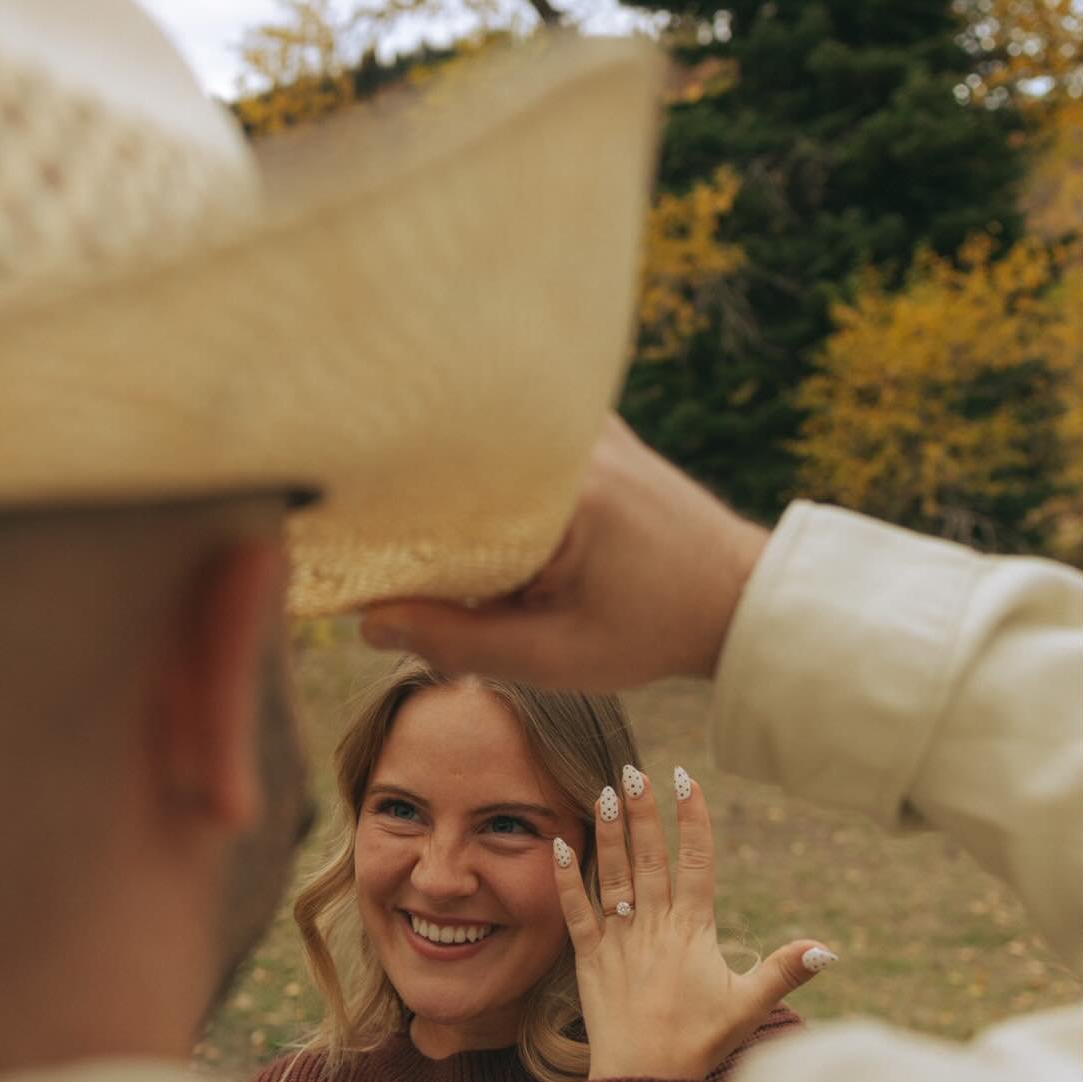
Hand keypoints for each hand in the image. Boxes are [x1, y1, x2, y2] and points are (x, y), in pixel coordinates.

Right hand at [361, 414, 769, 690]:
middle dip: (406, 488)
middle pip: (454, 452)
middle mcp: (572, 438)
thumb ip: (459, 643)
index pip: (441, 486)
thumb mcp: (553, 657)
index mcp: (562, 488)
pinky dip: (484, 463)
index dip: (384, 514)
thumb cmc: (651, 631)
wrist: (740, 596)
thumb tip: (368, 622)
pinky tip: (455, 489)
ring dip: (446, 474)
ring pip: (483, 442)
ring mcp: (586, 424)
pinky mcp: (593, 428)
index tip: (342, 542)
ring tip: (398, 504)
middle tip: (355, 519)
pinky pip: (515, 436)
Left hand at [553, 763, 833, 1081]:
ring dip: (609, 833)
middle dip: (644, 811)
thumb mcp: (748, 1006)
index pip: (696, 862)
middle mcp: (654, 927)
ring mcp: (619, 940)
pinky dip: (567, 878)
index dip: (692, 819)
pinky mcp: (589, 958)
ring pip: (613, 875)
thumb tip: (828, 948)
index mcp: (692, 931)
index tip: (687, 779)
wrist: (643, 1079)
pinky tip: (561, 845)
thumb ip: (786, 971)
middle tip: (635, 769)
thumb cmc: (699, 1043)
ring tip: (604, 792)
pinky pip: (575, 911)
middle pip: (650, 858)